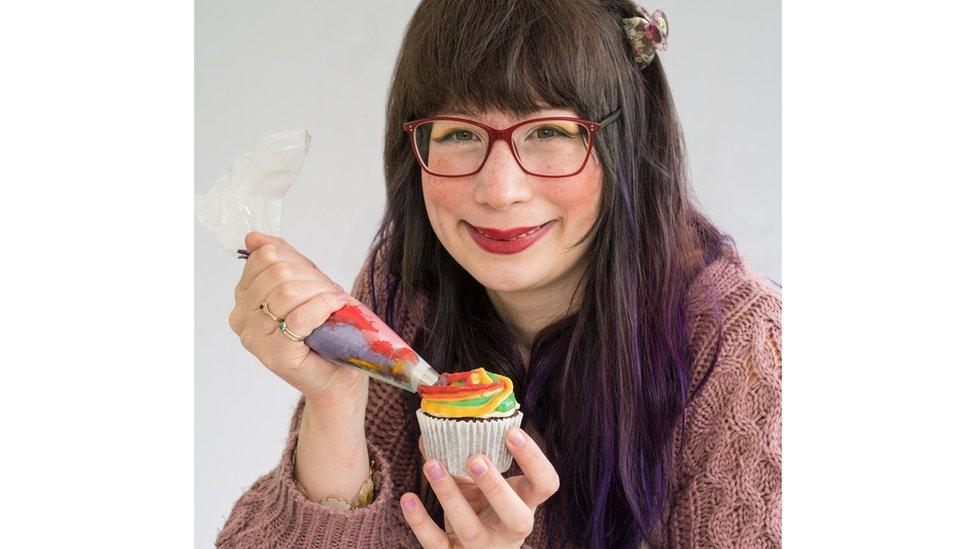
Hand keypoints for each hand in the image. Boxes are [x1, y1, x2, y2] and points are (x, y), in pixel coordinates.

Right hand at [228, 231, 367, 407]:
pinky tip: (334, 310)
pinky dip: (324, 307)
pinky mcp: (274, 355)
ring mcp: (254, 338)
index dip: (297, 262)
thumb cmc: (324, 329)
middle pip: (276, 272)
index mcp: (243, 297)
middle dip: (311, 278)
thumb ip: (281, 259)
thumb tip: (253, 237)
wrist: (339, 373)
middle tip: (329, 293)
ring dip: (320, 292)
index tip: (315, 279)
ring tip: (333, 303)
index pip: (264, 257)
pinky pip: (299, 316)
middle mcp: (241, 318)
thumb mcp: (303, 283)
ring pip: (286, 291)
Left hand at [400, 427, 559, 547]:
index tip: (511, 433)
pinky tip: (408, 498)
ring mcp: (484, 547)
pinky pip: (438, 545)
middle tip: (475, 458)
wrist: (479, 548)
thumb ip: (467, 458)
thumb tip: (434, 428)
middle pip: (516, 517)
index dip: (533, 460)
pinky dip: (420, 522)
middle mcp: (510, 529)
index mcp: (526, 503)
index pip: (546, 484)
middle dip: (495, 488)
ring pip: (470, 528)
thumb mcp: (484, 484)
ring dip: (450, 495)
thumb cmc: (485, 507)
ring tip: (432, 464)